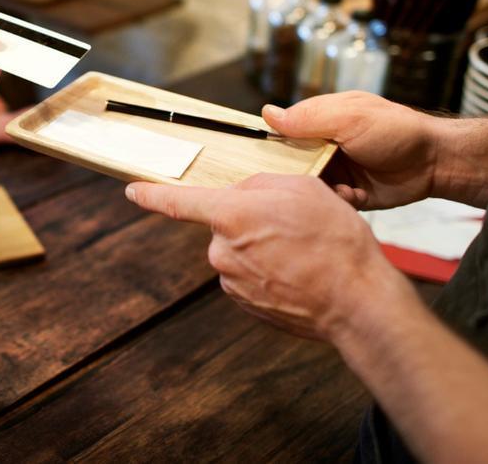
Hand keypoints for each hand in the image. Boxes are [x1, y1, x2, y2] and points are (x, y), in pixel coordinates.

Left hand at [125, 174, 407, 340]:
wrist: (355, 300)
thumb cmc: (333, 240)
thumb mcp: (302, 187)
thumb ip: (260, 184)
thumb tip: (243, 194)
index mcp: (230, 215)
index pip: (178, 202)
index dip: (152, 194)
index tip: (132, 190)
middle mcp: (222, 250)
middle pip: (225, 224)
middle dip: (250, 220)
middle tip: (292, 224)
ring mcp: (231, 281)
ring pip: (239, 250)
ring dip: (262, 247)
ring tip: (302, 251)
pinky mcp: (245, 303)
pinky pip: (250, 275)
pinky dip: (268, 270)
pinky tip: (297, 272)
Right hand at [264, 91, 437, 209]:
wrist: (434, 162)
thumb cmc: (394, 130)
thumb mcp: (349, 118)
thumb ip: (308, 117)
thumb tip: (266, 113)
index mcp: (320, 122)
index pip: (282, 132)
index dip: (268, 144)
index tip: (255, 158)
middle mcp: (323, 147)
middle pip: (290, 163)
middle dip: (293, 174)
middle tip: (301, 179)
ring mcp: (336, 171)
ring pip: (308, 186)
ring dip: (319, 190)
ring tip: (339, 188)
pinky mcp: (348, 194)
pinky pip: (330, 202)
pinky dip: (339, 201)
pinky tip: (355, 195)